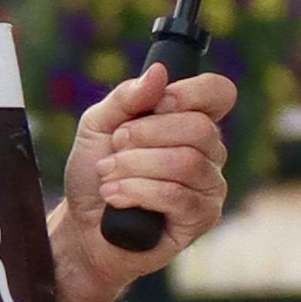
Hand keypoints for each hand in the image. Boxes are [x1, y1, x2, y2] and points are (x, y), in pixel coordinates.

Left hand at [51, 57, 235, 301]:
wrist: (82, 227)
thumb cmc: (96, 174)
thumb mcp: (98, 125)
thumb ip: (126, 97)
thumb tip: (159, 73)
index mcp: (190, 120)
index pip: (218, 93)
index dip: (191, 93)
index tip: (156, 104)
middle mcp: (209, 152)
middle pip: (200, 128)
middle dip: (147, 134)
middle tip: (116, 146)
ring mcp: (209, 186)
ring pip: (186, 163)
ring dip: (136, 166)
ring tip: (108, 175)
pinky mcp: (201, 218)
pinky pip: (178, 196)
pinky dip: (138, 192)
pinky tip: (116, 197)